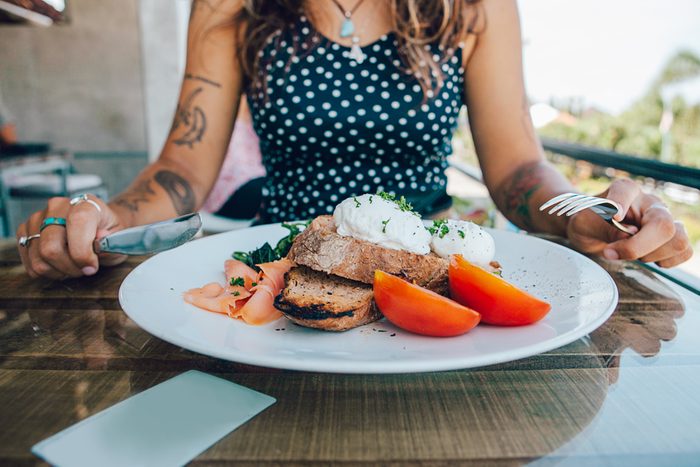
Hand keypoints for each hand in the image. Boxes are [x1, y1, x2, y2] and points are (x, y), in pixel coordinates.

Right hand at [16, 196, 126, 278]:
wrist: (100, 226)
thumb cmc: (109, 233)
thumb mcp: (119, 239)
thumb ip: (110, 242)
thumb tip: (99, 241)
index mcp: (85, 204)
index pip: (77, 223)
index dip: (82, 252)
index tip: (92, 266)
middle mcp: (57, 207)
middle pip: (50, 248)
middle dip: (70, 267)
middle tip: (84, 269)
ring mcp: (37, 218)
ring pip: (39, 259)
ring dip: (59, 271)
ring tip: (74, 266)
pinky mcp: (25, 231)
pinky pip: (30, 263)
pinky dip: (47, 271)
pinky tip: (61, 264)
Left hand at [566, 179, 693, 267]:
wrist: (591, 230)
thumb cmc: (588, 223)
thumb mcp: (584, 224)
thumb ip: (603, 227)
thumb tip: (629, 235)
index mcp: (625, 190)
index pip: (626, 190)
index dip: (620, 202)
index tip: (613, 215)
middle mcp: (650, 202)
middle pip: (663, 225)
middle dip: (638, 247)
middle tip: (611, 251)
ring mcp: (664, 218)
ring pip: (678, 241)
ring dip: (651, 255)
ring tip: (630, 252)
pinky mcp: (672, 236)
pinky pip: (685, 251)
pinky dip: (666, 261)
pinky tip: (646, 256)